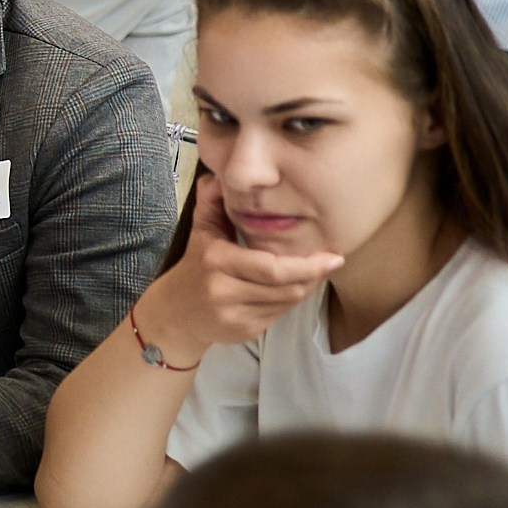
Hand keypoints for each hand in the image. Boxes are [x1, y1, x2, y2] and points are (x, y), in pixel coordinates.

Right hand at [138, 171, 343, 362]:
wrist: (174, 313)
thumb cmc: (194, 266)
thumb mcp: (201, 230)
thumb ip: (213, 201)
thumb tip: (221, 176)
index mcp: (216, 260)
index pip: (272, 267)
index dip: (307, 265)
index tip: (333, 256)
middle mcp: (224, 290)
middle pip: (286, 287)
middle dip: (312, 276)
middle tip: (330, 263)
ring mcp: (234, 314)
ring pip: (287, 302)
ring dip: (304, 287)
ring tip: (311, 273)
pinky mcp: (244, 331)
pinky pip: (279, 314)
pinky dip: (288, 300)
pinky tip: (288, 289)